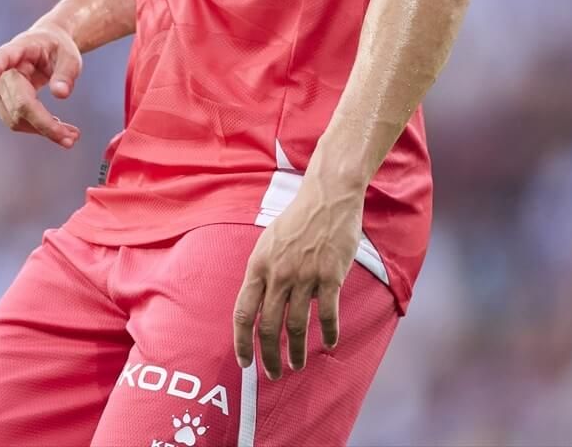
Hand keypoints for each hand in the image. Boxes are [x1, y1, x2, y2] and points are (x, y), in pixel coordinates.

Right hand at [0, 23, 82, 148]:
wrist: (46, 47)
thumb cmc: (57, 48)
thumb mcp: (69, 55)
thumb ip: (67, 73)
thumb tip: (61, 94)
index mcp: (17, 49)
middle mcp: (2, 70)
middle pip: (19, 103)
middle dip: (45, 124)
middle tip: (74, 137)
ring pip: (15, 119)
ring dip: (43, 130)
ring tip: (71, 135)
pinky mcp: (1, 103)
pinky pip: (16, 122)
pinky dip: (37, 129)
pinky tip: (58, 129)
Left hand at [232, 178, 361, 378]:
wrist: (327, 197)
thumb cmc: (297, 221)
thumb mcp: (267, 243)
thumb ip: (262, 273)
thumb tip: (257, 304)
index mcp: (258, 265)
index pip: (243, 312)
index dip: (242, 341)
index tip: (245, 361)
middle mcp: (278, 273)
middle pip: (269, 326)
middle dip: (269, 356)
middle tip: (273, 374)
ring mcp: (304, 275)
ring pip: (297, 325)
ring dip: (296, 351)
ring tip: (297, 365)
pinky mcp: (330, 276)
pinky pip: (327, 313)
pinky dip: (328, 333)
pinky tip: (328, 344)